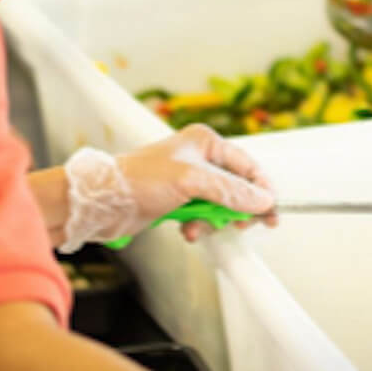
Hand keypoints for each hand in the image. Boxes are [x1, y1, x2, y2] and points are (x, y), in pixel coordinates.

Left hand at [58, 125, 277, 250]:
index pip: (246, 165)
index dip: (260, 189)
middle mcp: (199, 159)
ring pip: (220, 205)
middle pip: (236, 188)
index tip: (270, 211)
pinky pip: (203, 216)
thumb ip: (230, 191)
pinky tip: (188, 230)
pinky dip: (200, 226)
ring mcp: (189, 181)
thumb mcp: (190, 182)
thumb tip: (261, 200)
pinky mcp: (178, 201)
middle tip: (239, 224)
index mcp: (205, 142)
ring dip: (213, 221)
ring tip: (200, 226)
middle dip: (235, 209)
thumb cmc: (137, 179)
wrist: (101, 203)